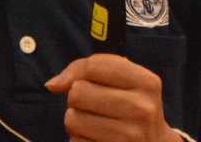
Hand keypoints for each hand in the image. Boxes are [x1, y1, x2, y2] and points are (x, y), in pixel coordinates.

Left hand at [46, 54, 175, 141]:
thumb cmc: (132, 109)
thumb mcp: (125, 83)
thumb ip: (88, 71)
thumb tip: (53, 84)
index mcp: (147, 82)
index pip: (95, 65)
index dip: (81, 72)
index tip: (88, 82)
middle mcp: (142, 109)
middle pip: (78, 92)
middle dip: (78, 100)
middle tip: (95, 108)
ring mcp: (129, 136)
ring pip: (72, 119)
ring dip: (76, 123)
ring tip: (95, 125)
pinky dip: (79, 140)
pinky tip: (97, 140)